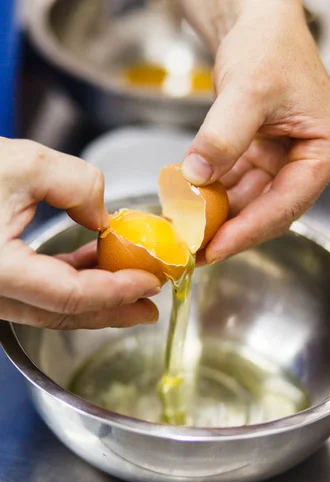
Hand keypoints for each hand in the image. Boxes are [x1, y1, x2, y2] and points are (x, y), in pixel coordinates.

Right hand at [0, 138, 159, 328]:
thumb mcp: (20, 162)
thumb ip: (76, 184)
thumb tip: (102, 215)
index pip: (70, 295)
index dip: (116, 291)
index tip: (149, 281)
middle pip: (63, 313)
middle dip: (112, 310)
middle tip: (149, 307)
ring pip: (50, 306)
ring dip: (94, 297)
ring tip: (130, 285)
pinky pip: (35, 291)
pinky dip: (68, 281)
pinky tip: (92, 263)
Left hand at [181, 0, 329, 262]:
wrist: (256, 22)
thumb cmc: (268, 44)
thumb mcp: (248, 89)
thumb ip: (223, 136)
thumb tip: (197, 177)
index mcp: (327, 149)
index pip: (287, 204)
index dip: (248, 231)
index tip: (216, 248)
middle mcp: (311, 161)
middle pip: (269, 211)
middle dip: (231, 230)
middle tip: (196, 249)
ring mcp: (286, 161)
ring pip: (251, 203)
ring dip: (219, 216)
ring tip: (187, 230)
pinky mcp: (263, 157)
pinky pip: (238, 185)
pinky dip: (214, 195)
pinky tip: (190, 203)